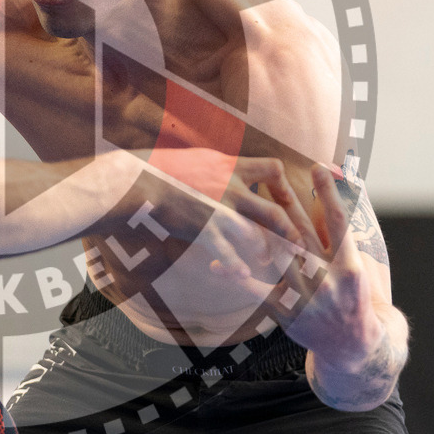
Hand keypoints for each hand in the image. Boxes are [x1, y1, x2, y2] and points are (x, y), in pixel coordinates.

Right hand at [138, 148, 314, 266]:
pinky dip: (236, 265)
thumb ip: (216, 166)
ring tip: (269, 262)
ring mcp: (218, 210)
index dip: (284, 186)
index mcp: (229, 165)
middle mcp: (230, 186)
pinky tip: (242, 275)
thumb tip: (225, 168)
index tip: (284, 199)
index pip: (273, 169)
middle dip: (290, 230)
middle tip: (297, 243)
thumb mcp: (195, 158)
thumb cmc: (158, 167)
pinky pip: (227, 252)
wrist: (136, 179)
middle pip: (275, 210)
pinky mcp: (203, 228)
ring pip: (258, 235)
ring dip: (268, 252)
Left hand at [249, 163, 384, 370]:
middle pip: (301, 233)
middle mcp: (328, 281)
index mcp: (349, 266)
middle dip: (286, 203)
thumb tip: (346, 185)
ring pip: (277, 259)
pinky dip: (237, 278)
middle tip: (269, 175)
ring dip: (257, 233)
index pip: (339, 223)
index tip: (318, 166)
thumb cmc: (352, 294)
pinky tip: (218, 265)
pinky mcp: (287, 314)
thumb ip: (345, 230)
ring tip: (237, 210)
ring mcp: (306, 299)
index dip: (329, 193)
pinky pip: (257, 291)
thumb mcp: (357, 264)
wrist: (353, 345)